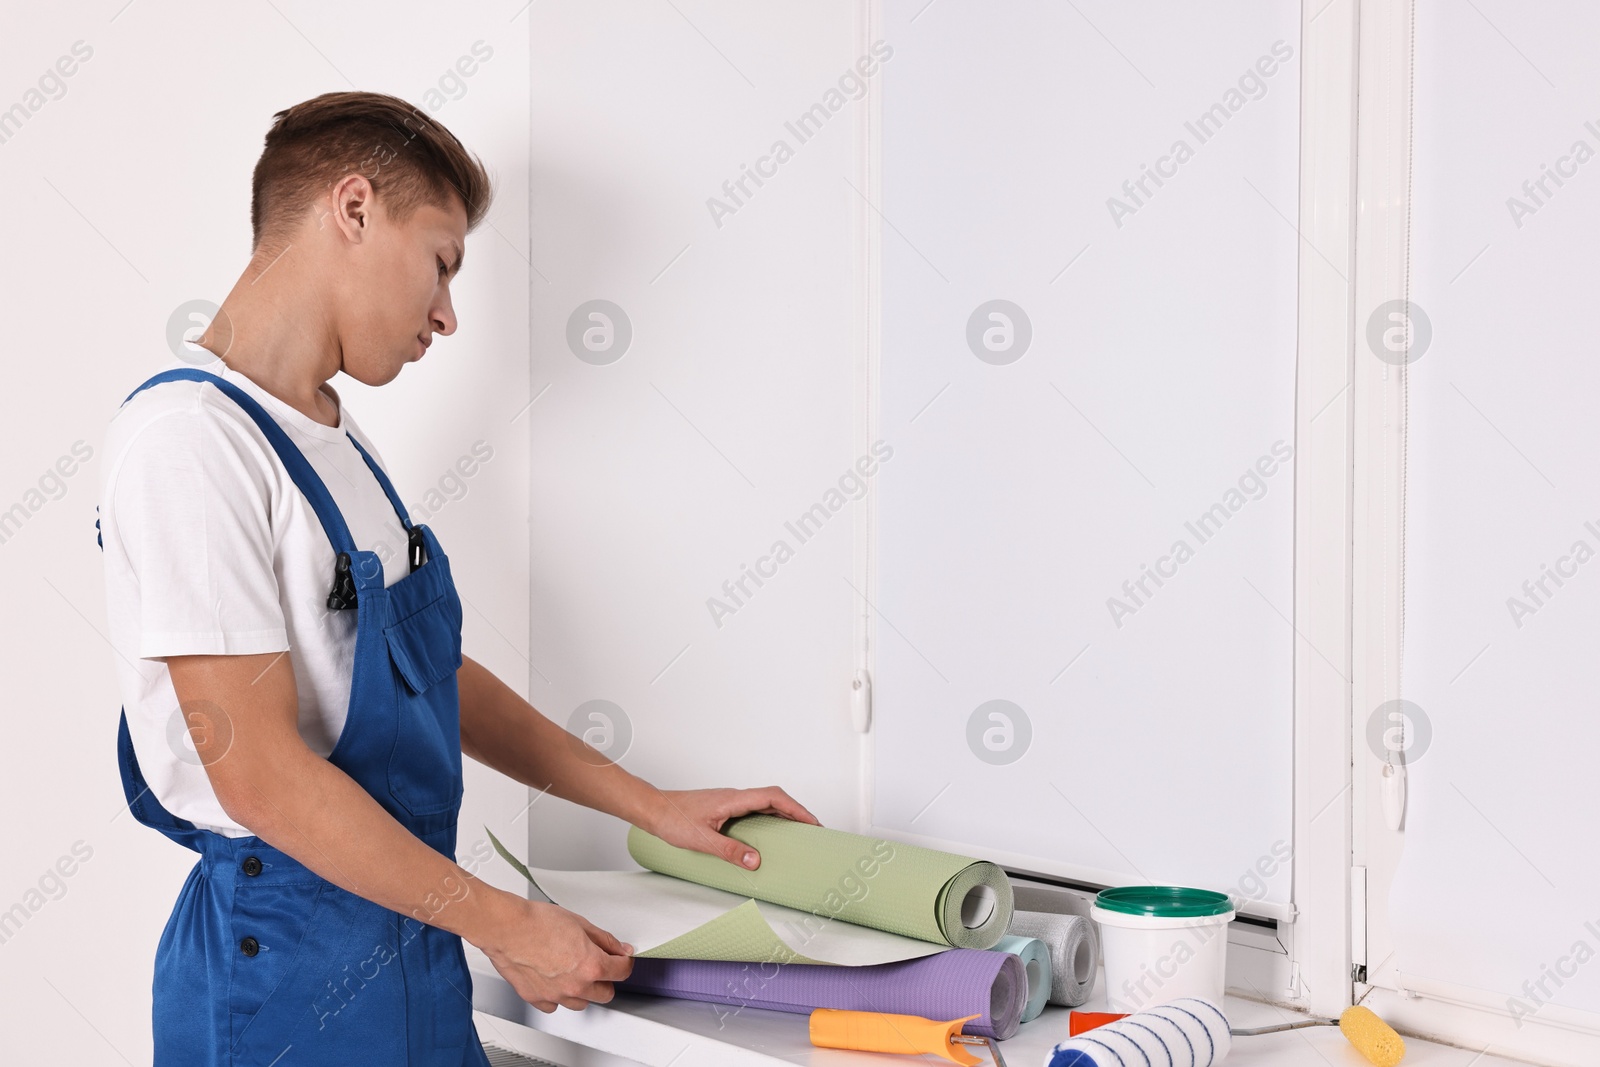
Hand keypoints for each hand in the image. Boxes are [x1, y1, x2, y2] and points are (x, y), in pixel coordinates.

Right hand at [476, 894, 633, 1012]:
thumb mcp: (580, 924)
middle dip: (606, 979)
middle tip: (598, 964)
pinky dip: (557, 995)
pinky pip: (555, 1005)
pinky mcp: (537, 999)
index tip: (622, 958)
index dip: (624, 962)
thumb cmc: (538, 923)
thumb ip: (605, 940)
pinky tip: (554, 979)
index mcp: (591, 966)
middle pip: (605, 993)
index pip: (622, 972)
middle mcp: (576, 986)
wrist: (507, 928)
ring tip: (573, 971)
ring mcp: (556, 996)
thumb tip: (620, 949)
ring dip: (582, 990)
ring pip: (581, 1003)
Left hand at [645, 786, 820, 869]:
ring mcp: (730, 801)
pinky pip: (754, 809)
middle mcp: (734, 797)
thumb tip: (755, 860)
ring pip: (765, 803)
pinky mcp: (724, 808)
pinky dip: (768, 818)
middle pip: (775, 798)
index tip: (813, 822)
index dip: (797, 809)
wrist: (652, 808)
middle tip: (813, 830)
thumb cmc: (671, 819)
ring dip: (784, 815)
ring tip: (796, 833)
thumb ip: (729, 850)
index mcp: (733, 799)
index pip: (774, 797)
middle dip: (796, 813)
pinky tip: (768, 834)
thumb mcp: (701, 840)